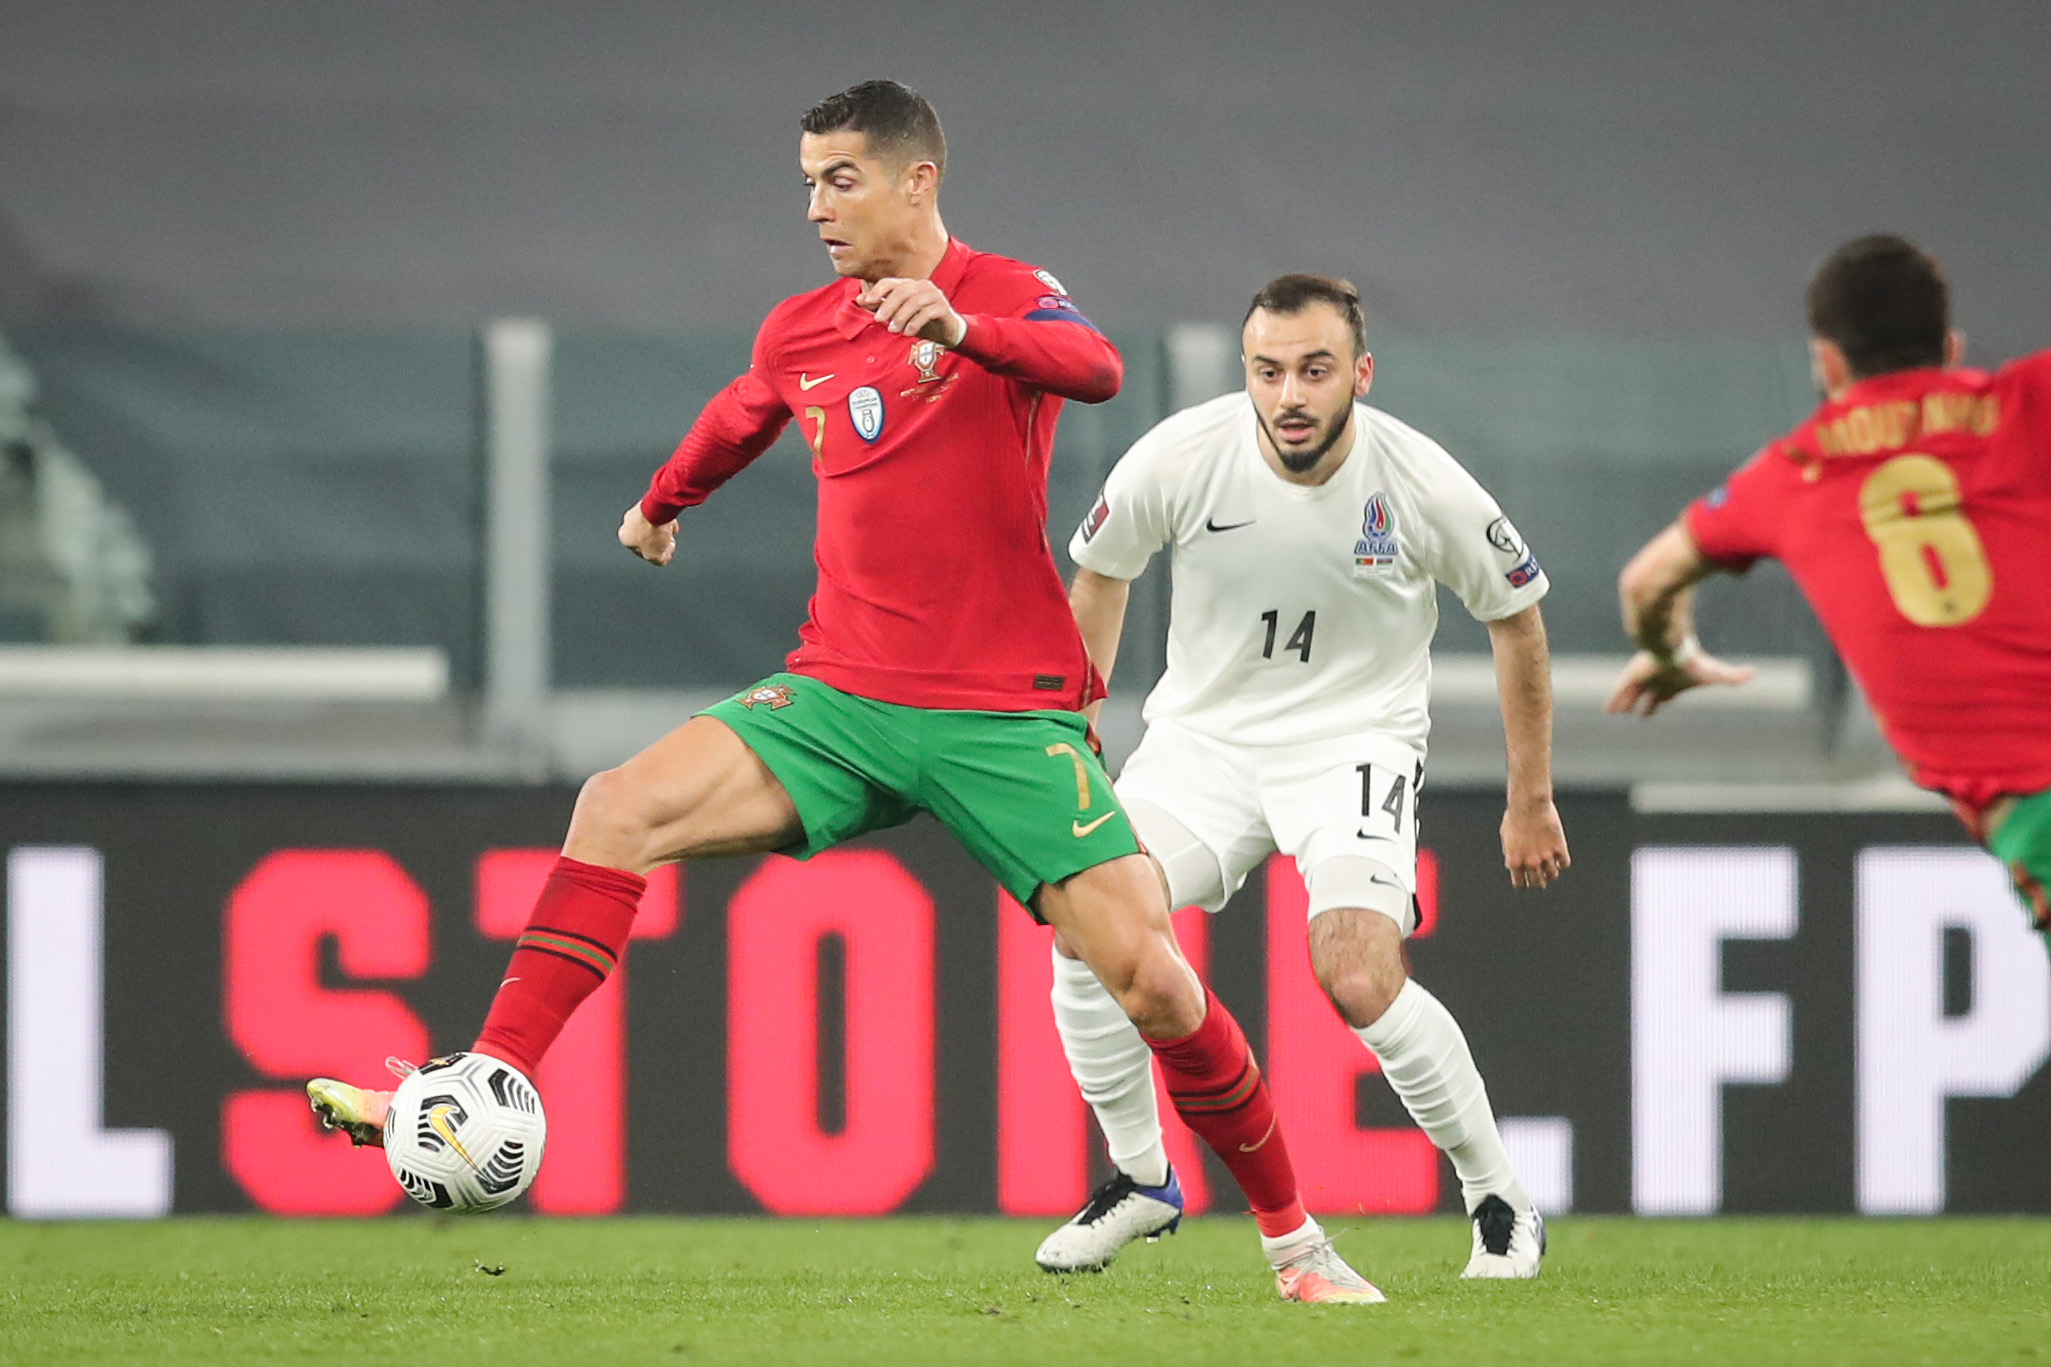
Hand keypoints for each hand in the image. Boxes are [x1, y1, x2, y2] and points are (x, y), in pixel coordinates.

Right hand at [618, 503, 677, 565]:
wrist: (657, 508)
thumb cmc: (651, 530)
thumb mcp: (654, 555)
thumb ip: (657, 560)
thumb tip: (661, 559)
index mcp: (624, 537)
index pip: (641, 551)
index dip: (655, 554)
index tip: (664, 553)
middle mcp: (628, 523)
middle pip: (648, 537)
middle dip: (660, 541)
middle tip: (670, 543)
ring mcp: (638, 511)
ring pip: (654, 525)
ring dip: (664, 530)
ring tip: (671, 531)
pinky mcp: (650, 502)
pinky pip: (659, 515)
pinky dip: (666, 520)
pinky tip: (672, 522)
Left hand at [856, 277, 966, 345]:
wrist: (947, 332)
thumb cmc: (920, 322)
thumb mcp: (897, 316)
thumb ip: (879, 306)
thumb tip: (859, 299)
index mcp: (910, 285)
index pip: (890, 282)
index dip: (878, 290)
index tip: (867, 301)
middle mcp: (922, 286)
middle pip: (901, 291)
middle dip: (887, 305)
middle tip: (878, 320)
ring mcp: (934, 295)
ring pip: (914, 302)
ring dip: (900, 317)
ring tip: (893, 330)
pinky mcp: (943, 307)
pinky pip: (927, 313)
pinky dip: (915, 323)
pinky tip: (908, 333)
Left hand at [1502, 797, 1569, 888]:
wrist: (1529, 803)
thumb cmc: (1515, 816)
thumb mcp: (1506, 837)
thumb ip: (1511, 852)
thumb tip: (1515, 863)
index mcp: (1514, 861)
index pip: (1520, 885)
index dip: (1524, 883)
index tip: (1527, 879)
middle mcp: (1530, 862)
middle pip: (1538, 883)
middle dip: (1539, 880)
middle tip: (1541, 875)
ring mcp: (1546, 856)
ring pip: (1553, 875)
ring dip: (1551, 871)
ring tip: (1550, 863)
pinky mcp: (1559, 847)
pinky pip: (1565, 863)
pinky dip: (1562, 861)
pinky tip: (1559, 854)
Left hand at [1604, 647, 1754, 717]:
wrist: (1673, 649)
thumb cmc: (1693, 662)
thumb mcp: (1715, 673)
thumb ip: (1733, 676)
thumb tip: (1754, 674)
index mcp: (1674, 684)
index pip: (1668, 695)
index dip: (1664, 701)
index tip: (1662, 703)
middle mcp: (1657, 682)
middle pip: (1649, 696)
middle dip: (1645, 705)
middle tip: (1641, 714)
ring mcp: (1642, 679)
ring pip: (1632, 695)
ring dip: (1626, 704)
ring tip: (1616, 711)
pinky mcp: (1631, 676)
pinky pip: (1620, 692)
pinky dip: (1615, 701)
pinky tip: (1608, 710)